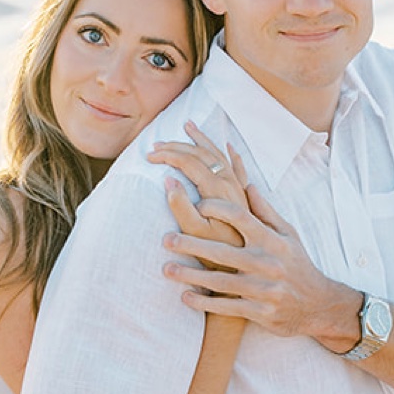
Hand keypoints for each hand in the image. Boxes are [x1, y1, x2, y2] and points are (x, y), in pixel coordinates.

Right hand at [149, 122, 250, 249]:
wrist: (245, 266)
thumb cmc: (216, 253)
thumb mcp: (192, 233)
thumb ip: (180, 206)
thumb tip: (168, 180)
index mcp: (217, 189)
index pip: (188, 161)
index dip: (167, 155)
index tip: (148, 157)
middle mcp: (230, 184)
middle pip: (202, 154)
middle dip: (177, 146)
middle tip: (157, 144)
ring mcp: (238, 189)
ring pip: (219, 155)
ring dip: (202, 139)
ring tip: (189, 126)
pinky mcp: (243, 197)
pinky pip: (238, 167)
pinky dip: (231, 154)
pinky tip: (229, 146)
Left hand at [161, 185, 362, 345]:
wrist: (319, 305)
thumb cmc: (298, 265)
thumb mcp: (288, 235)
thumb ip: (265, 211)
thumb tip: (246, 184)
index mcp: (272, 240)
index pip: (239, 217)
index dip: (215, 208)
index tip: (196, 205)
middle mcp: (266, 263)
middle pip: (221, 250)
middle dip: (191, 244)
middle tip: (166, 239)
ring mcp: (263, 289)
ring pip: (219, 281)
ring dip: (190, 275)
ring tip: (166, 269)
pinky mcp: (259, 312)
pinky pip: (226, 307)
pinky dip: (204, 303)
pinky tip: (185, 297)